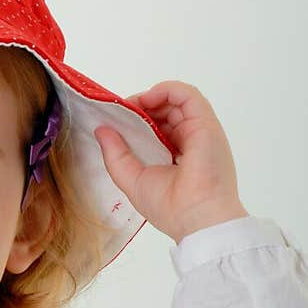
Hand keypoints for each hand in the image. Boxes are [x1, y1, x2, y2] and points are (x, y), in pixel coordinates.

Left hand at [93, 81, 248, 242]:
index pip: (158, 130)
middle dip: (142, 109)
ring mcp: (200, 132)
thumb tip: (101, 130)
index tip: (117, 121)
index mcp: (177, 158)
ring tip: (130, 106)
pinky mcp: (206, 123)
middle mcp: (190, 143)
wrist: (198, 218)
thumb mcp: (132, 179)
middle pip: (166, 114)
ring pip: (176, 102)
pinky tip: (147, 98)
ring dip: (152, 98)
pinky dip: (166, 90)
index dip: (138, 122)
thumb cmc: (170, 207)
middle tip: (120, 111)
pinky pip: (187, 95)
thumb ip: (116, 155)